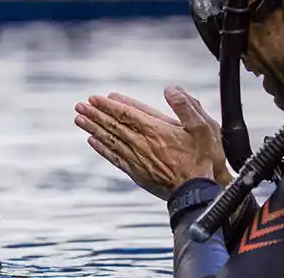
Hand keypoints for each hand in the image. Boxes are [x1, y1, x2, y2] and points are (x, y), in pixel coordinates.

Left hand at [73, 86, 229, 200]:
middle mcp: (143, 144)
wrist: (199, 194)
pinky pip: (114, 158)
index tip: (94, 98)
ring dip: (93, 128)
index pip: (127, 113)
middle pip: (113, 125)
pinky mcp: (137, 174)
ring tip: (79, 119)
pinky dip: (102, 148)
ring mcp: (138, 160)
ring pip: (111, 140)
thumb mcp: (204, 127)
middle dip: (95, 114)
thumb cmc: (204, 159)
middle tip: (79, 106)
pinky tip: (93, 141)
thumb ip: (186, 106)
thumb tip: (170, 89)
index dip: (109, 105)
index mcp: (157, 130)